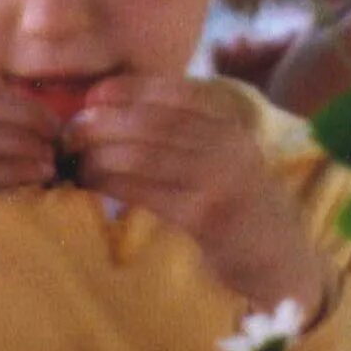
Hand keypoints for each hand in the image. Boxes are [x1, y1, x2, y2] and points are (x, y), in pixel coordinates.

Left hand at [70, 78, 329, 320]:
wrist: (282, 261)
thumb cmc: (240, 206)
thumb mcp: (223, 159)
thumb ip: (184, 135)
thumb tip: (113, 114)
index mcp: (230, 123)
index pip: (171, 93)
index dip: (126, 90)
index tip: (91, 97)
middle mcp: (228, 144)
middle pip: (151, 122)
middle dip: (103, 124)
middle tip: (69, 134)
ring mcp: (220, 179)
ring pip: (144, 156)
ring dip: (101, 156)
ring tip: (73, 161)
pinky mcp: (207, 216)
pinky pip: (147, 193)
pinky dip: (112, 185)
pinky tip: (91, 186)